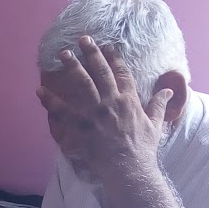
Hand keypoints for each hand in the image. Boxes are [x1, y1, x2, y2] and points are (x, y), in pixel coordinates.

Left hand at [36, 35, 171, 179]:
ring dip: (72, 67)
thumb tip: (169, 90)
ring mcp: (95, 112)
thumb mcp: (156, 124)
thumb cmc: (143, 148)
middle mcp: (111, 101)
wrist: (129, 168)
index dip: (114, 57)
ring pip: (81, 84)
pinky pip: (61, 110)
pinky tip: (39, 90)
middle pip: (100, 71)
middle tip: (82, 39)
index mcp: (129, 100)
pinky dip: (49, 100)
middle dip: (91, 53)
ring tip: (63, 53)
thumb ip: (160, 104)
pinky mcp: (80, 126)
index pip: (121, 73)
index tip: (107, 46)